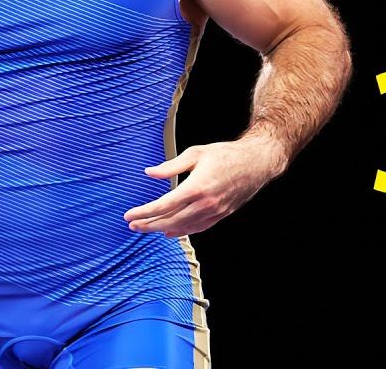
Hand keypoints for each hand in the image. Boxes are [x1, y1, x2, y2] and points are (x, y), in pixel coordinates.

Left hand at [124, 137, 286, 237]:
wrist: (256, 163)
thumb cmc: (226, 154)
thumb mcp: (196, 153)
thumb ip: (171, 166)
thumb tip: (149, 173)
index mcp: (196, 187)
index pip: (163, 206)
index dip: (144, 212)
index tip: (129, 215)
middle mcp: (205, 203)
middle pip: (170, 221)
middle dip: (149, 224)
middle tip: (132, 225)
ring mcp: (214, 212)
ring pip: (183, 227)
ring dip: (162, 230)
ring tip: (146, 229)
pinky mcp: (221, 215)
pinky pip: (197, 228)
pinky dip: (182, 231)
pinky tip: (171, 232)